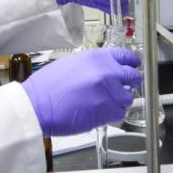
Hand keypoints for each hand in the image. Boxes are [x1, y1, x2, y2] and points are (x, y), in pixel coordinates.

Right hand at [22, 47, 141, 135]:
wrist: (37, 105)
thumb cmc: (47, 87)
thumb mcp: (71, 63)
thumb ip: (93, 65)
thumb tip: (105, 70)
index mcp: (97, 57)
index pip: (127, 56)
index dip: (132, 63)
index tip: (134, 66)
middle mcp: (107, 72)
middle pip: (133, 77)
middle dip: (130, 83)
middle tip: (122, 88)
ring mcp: (109, 92)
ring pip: (127, 98)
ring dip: (118, 102)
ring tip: (101, 104)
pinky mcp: (108, 110)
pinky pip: (119, 113)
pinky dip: (111, 115)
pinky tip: (98, 113)